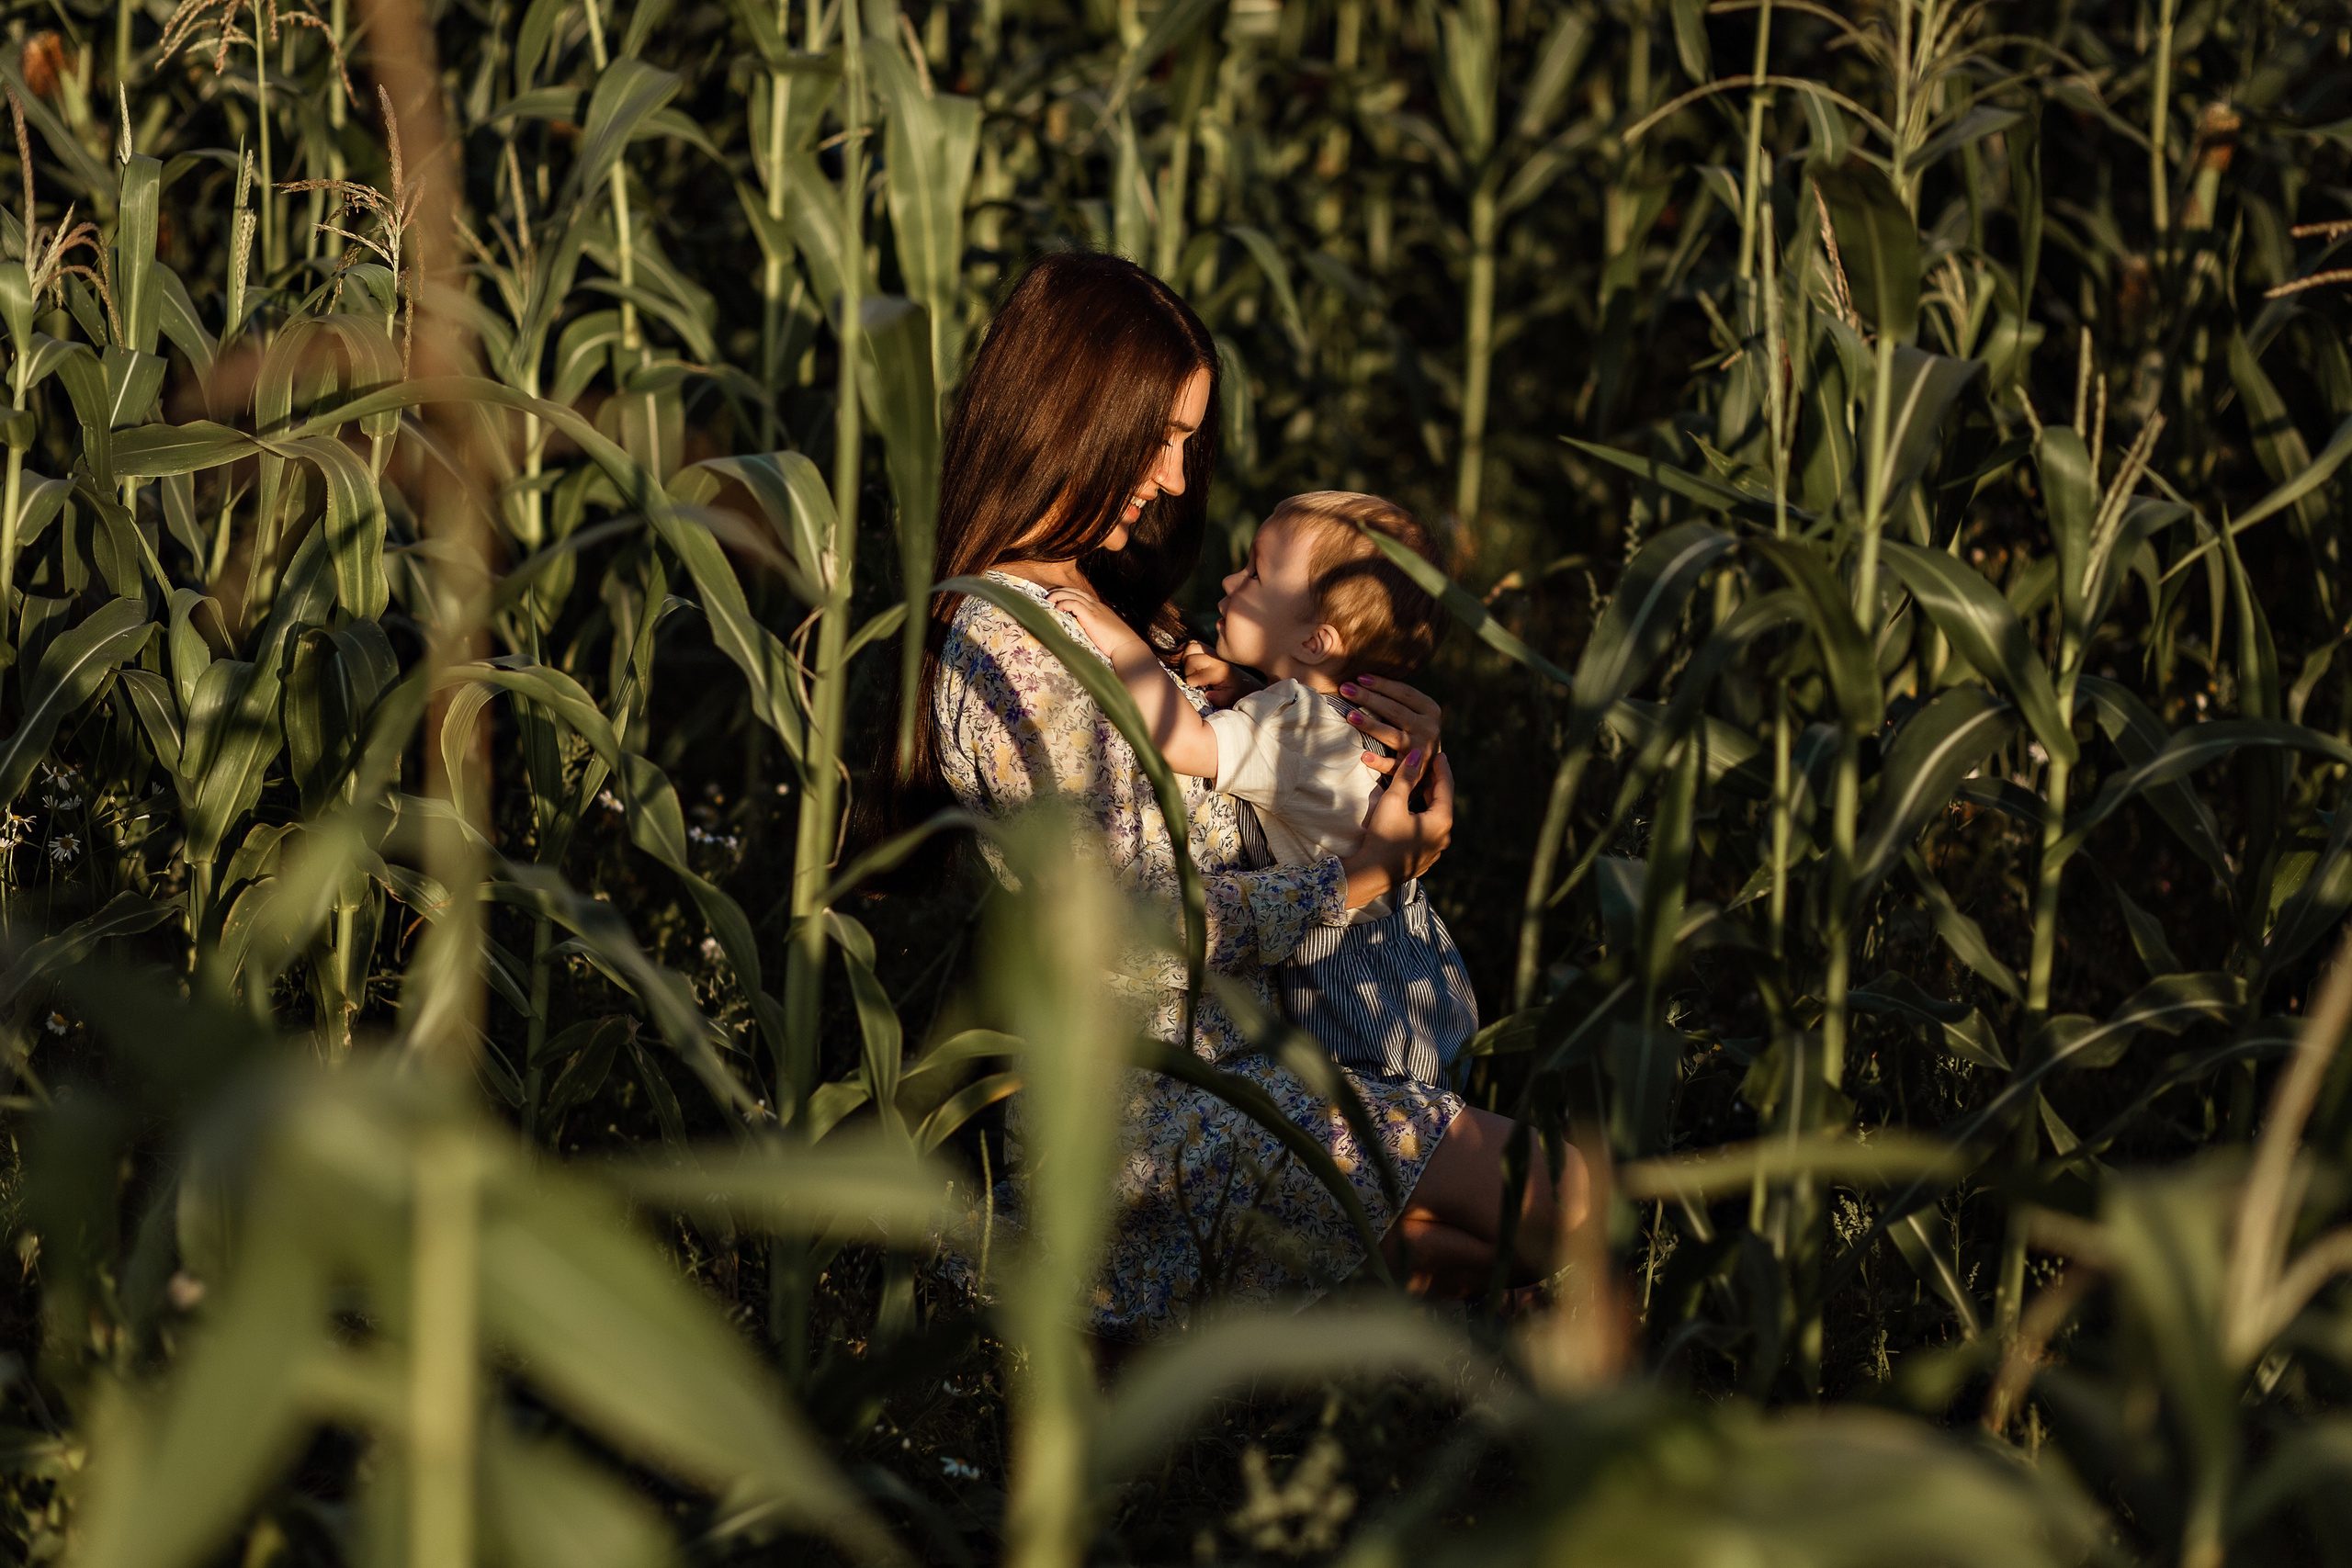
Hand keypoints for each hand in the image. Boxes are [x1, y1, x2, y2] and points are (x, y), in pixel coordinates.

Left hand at [1047, 588, 1146, 661]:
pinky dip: (1064, 603)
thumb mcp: (1103, 633)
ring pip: (1072, 594)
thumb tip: (1082, 636)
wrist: (1127, 647)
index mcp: (1099, 608)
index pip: (1080, 595)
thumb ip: (1093, 630)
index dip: (1067, 594)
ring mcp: (1094, 609)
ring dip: (1058, 595)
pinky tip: (1057, 608)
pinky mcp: (1091, 616)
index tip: (1056, 599)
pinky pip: (1074, 603)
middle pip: (1074, 591)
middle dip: (1060, 591)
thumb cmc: (1117, 645)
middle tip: (1048, 597)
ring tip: (1048, 600)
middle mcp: (1096, 606)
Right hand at [1180, 641, 1257, 707]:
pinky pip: (1193, 644)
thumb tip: (1207, 694)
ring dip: (1186, 658)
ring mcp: (1211, 651)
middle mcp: (1214, 659)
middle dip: (1187, 671)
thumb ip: (1217, 698)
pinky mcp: (1208, 648)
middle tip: (1193, 679)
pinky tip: (1190, 662)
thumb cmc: (1233, 691)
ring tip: (1191, 670)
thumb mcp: (1227, 698)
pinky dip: (1188, 651)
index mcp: (1218, 671)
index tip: (1194, 688)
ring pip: (1190, 647)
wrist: (1243, 682)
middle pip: (1190, 659)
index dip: (1190, 683)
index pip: (1193, 676)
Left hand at [1337, 673, 1442, 777]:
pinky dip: (1379, 761)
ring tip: (1350, 716)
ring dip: (1370, 725)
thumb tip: (1363, 679)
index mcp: (1430, 710)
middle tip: (1345, 689)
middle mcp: (1430, 728)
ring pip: (1393, 735)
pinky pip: (1393, 766)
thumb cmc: (1412, 732)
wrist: (1427, 767)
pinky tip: (1363, 756)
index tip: (1359, 677)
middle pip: (1395, 711)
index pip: (1404, 693)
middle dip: (1369, 698)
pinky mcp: (1414, 771)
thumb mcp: (1414, 714)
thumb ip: (1398, 700)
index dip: (1382, 684)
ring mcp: (1422, 750)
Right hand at [1341, 748, 1453, 908]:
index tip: (1439, 754)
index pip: (1446, 787)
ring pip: (1435, 819)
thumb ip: (1406, 777)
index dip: (1442, 768)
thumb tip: (1416, 755)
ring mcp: (1435, 850)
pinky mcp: (1424, 859)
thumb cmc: (1382, 836)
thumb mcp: (1393, 802)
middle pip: (1442, 804)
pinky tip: (1412, 814)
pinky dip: (1423, 819)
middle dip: (1434, 785)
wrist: (1371, 874)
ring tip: (1420, 788)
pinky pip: (1427, 833)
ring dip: (1428, 803)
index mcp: (1441, 821)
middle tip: (1429, 768)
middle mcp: (1444, 837)